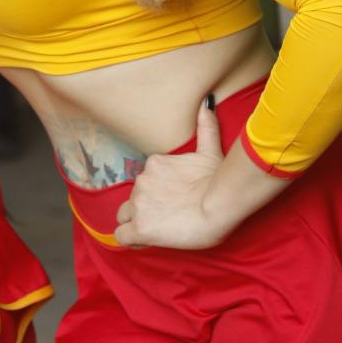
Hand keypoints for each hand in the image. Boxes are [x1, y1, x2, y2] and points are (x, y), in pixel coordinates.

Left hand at [114, 98, 225, 250]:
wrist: (218, 205)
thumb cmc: (217, 181)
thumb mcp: (210, 150)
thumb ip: (205, 127)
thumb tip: (207, 101)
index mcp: (154, 164)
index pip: (144, 182)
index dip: (153, 196)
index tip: (169, 204)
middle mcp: (141, 181)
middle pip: (131, 199)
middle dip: (143, 209)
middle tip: (167, 218)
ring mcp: (139, 203)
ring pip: (125, 216)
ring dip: (138, 223)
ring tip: (162, 230)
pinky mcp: (140, 226)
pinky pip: (122, 236)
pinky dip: (131, 240)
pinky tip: (147, 240)